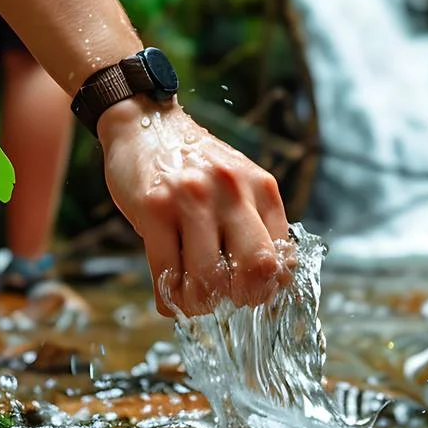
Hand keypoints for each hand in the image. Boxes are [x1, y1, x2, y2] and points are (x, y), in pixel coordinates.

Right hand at [98, 100, 292, 317]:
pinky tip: (169, 297)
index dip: (268, 288)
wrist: (145, 122)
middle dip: (242, 299)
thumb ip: (254, 223)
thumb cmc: (192, 163)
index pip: (282, 256)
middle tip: (227, 303)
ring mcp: (192, 198)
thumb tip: (270, 281)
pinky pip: (166, 273)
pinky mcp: (154, 208)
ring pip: (209, 279)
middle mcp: (232, 190)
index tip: (251, 295)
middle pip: (256, 268)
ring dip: (200, 305)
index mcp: (261, 187)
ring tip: (193, 301)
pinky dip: (168, 299)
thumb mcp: (237, 183)